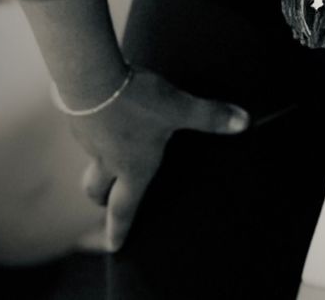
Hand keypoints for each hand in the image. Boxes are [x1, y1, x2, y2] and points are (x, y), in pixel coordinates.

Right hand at [68, 68, 246, 250]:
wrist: (90, 79)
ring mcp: (91, 142)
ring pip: (92, 163)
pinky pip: (89, 137)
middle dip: (104, 200)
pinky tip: (109, 120)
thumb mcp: (180, 108)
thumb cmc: (137, 101)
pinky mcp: (81, 121)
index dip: (120, 228)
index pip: (125, 207)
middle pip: (98, 191)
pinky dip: (98, 137)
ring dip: (100, 168)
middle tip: (108, 203)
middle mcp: (107, 161)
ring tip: (113, 159)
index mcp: (132, 167)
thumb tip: (243, 123)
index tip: (115, 245)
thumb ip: (210, 116)